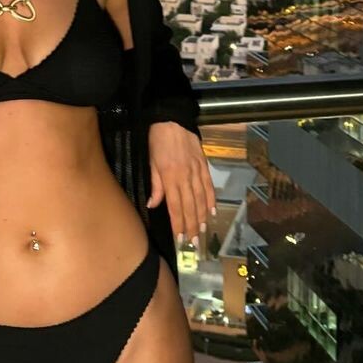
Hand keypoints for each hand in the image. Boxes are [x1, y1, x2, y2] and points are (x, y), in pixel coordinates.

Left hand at [144, 121, 215, 250]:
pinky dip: (211, 199)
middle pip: (190, 206)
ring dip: (201, 217)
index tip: (180, 238)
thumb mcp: (151, 162)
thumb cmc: (157, 140)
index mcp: (170, 177)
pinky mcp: (204, 165)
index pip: (175, 207)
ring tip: (202, 231)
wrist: (172, 119)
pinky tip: (212, 211)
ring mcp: (197, 171)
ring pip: (201, 199)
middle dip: (191, 226)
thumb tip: (153, 205)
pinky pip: (209, 185)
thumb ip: (155, 185)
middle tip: (194, 243)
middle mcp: (185, 177)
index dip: (179, 224)